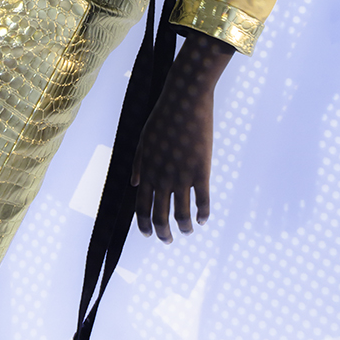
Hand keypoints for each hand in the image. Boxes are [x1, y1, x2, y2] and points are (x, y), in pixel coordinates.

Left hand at [130, 31, 233, 242]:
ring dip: (185, 228)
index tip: (150, 234)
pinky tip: (204, 218)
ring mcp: (181, 176)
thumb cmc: (164, 116)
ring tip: (189, 231)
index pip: (141, 208)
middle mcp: (161, 178)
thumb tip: (135, 185)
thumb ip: (138, 164)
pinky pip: (202, 202)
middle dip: (163, 234)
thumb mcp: (144, 139)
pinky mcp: (201, 171)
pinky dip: (203, 214)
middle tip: (168, 240)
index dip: (145, 225)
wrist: (184, 99)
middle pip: (160, 217)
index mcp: (146, 171)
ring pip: (182, 215)